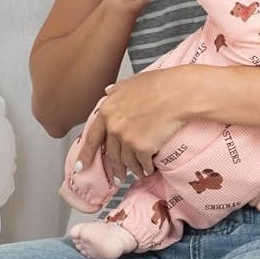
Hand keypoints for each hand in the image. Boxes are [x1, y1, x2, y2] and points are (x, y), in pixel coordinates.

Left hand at [75, 68, 192, 187]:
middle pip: (111, 154)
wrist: (178, 94)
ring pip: (126, 161)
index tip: (82, 166)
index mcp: (108, 110)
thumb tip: (109, 91)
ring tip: (138, 172)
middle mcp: (113, 127)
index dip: (86, 154)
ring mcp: (127, 139)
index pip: (92, 138)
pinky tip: (149, 169)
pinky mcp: (142, 148)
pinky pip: (142, 164)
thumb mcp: (131, 82)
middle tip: (117, 176)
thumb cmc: (159, 84)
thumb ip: (117, 90)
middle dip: (115, 168)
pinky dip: (146, 168)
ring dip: (133, 169)